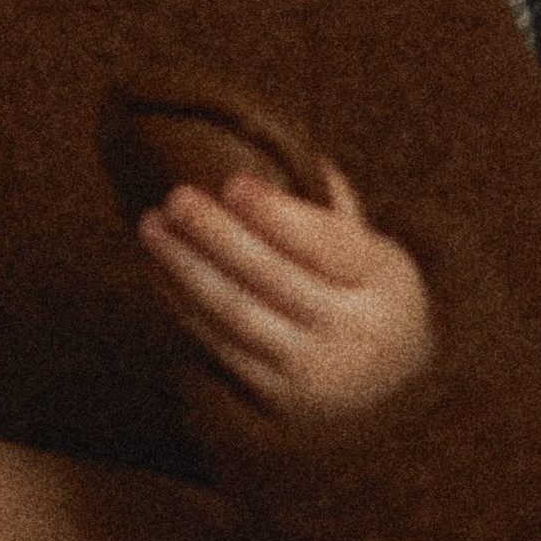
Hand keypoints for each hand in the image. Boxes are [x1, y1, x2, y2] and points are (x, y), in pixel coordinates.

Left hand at [142, 164, 433, 419]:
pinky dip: (183, 305)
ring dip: (186, 268)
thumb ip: (329, 201)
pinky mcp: (277, 395)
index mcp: (384, 280)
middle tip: (175, 197)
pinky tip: (157, 269)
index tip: (231, 183)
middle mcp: (354, 332)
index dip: (277, 216)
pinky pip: (221, 345)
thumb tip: (277, 145)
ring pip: (238, 313)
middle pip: (274, 278)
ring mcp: (313, 370)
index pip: (326, 244)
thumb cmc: (365, 290)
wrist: (388, 387)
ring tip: (151, 226)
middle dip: (217, 236)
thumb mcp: (372, 247)